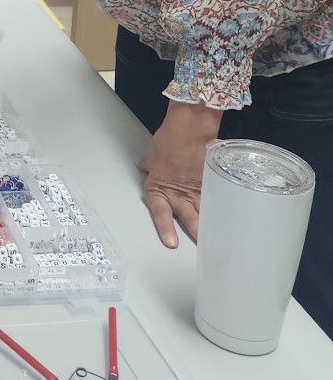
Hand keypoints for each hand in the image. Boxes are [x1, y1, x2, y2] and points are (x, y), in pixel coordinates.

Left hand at [136, 100, 221, 246]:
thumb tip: (141, 164)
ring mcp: (199, 190)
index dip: (165, 228)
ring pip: (207, 213)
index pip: (161, 212)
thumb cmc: (169, 140)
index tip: (172, 243)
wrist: (190, 128)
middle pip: (189, 219)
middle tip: (206, 251)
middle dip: (198, 235)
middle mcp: (180, 193)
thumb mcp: (152, 154)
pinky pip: (220, 200)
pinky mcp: (214, 184)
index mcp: (160, 188)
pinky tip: (237, 222)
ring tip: (226, 243)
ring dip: (216, 227)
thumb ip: (148, 164)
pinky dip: (226, 210)